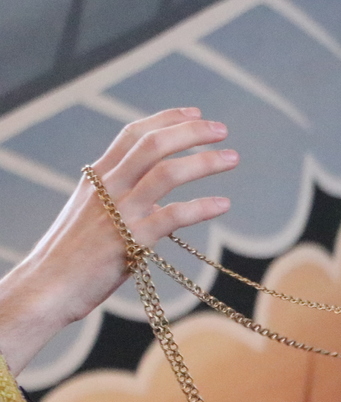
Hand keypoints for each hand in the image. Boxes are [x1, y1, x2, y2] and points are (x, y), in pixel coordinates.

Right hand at [0, 109, 237, 373]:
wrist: (46, 287)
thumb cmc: (70, 255)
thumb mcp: (88, 212)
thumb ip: (115, 195)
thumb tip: (146, 190)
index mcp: (97, 177)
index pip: (133, 134)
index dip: (166, 119)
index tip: (195, 114)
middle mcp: (108, 187)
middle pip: (153, 144)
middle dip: (191, 132)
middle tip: (223, 130)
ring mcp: (119, 212)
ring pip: (166, 173)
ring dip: (204, 162)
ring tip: (232, 158)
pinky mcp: (130, 240)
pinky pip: (173, 215)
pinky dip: (202, 206)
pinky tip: (223, 203)